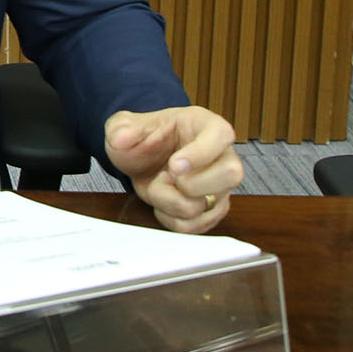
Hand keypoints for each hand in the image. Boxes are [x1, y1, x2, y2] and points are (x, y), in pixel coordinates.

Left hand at [105, 105, 242, 233]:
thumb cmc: (145, 139)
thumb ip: (121, 129)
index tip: (174, 165)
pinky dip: (172, 219)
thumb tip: (121, 138)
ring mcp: (221, 185)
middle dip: (190, 183)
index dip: (200, 153)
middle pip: (231, 174)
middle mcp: (222, 155)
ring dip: (171, 202)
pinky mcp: (213, 210)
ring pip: (208, 206)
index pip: (221, 135)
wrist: (143, 161)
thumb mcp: (125, 126)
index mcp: (206, 126)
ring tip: (159, 185)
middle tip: (167, 175)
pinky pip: (197, 226)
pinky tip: (163, 202)